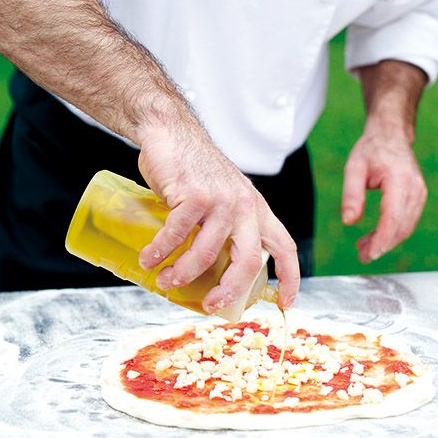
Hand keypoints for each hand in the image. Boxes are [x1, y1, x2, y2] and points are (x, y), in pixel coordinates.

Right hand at [137, 116, 299, 311]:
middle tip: (210, 306)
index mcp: (257, 210)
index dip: (290, 278)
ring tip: (165, 281)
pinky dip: (159, 252)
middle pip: (247, 262)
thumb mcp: (224, 197)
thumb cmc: (194, 172)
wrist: (171, 132)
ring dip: (182, 274)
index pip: (285, 247)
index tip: (285, 303)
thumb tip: (212, 272)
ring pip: (206, 254)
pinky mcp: (194, 195)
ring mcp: (221, 201)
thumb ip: (226, 226)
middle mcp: (245, 206)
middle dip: (229, 291)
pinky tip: (148, 259)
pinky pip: (176, 234)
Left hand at [341, 128, 426, 262]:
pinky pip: (407, 221)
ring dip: (387, 241)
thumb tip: (349, 222)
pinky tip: (376, 237)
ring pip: (406, 227)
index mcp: (399, 179)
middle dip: (382, 245)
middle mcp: (415, 188)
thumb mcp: (353, 167)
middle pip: (401, 226)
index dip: (382, 239)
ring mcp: (420, 193)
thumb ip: (351, 195)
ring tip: (364, 248)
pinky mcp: (419, 197)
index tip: (370, 253)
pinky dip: (393, 233)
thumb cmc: (371, 149)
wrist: (391, 135)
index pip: (393, 217)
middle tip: (361, 255)